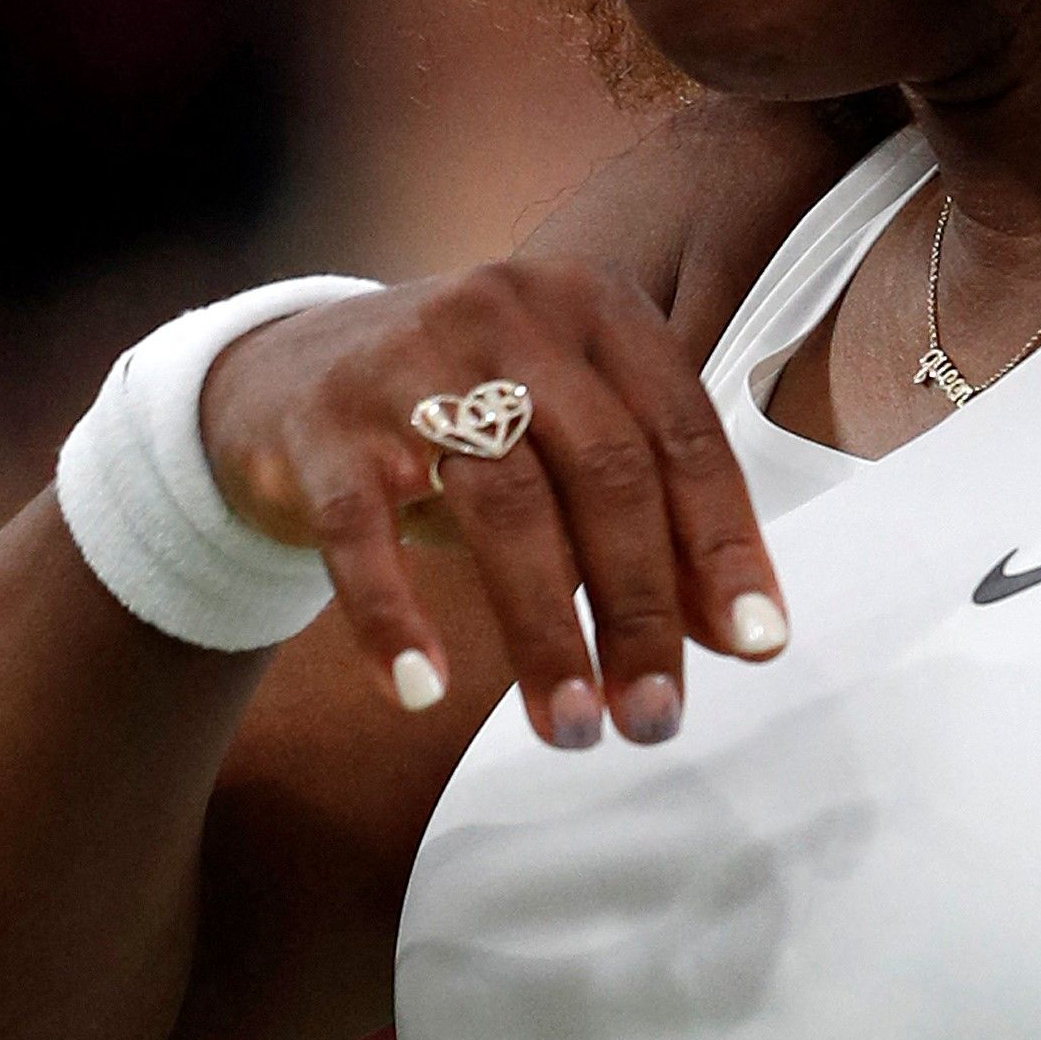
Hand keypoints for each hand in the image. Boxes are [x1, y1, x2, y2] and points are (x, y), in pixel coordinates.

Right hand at [200, 265, 787, 751]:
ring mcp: (410, 363)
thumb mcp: (565, 448)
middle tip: (655, 720)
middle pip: (605, 473)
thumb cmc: (460, 420)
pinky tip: (422, 692)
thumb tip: (743, 638)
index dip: (724, 546)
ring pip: (503, 506)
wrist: (284, 375)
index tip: (756, 648)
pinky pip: (363, 532)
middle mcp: (509, 314)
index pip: (682, 435)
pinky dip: (393, 617)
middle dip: (641, 610)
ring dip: (545, 634)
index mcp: (593, 308)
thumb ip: (655, 524)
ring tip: (574, 730)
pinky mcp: (323, 425)